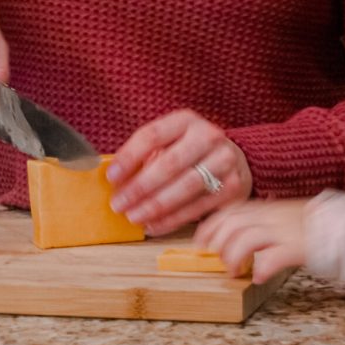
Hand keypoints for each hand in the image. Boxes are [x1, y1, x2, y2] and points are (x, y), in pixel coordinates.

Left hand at [106, 109, 252, 235]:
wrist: (233, 158)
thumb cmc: (189, 151)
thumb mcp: (169, 142)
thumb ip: (144, 155)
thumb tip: (113, 179)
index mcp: (186, 120)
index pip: (152, 135)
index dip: (129, 157)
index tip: (111, 177)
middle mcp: (209, 136)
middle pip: (170, 164)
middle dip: (140, 187)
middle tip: (118, 204)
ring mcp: (225, 161)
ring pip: (185, 188)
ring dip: (155, 206)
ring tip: (133, 216)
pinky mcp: (233, 187)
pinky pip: (197, 207)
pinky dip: (172, 219)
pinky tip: (154, 224)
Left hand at [194, 199, 307, 281]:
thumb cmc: (317, 225)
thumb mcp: (285, 215)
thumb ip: (265, 220)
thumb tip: (243, 231)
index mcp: (268, 208)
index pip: (230, 211)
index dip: (211, 226)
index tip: (200, 241)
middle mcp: (272, 216)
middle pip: (233, 224)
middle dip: (218, 243)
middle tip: (217, 260)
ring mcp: (283, 231)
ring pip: (245, 238)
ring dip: (234, 257)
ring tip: (234, 272)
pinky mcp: (297, 248)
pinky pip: (272, 257)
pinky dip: (261, 268)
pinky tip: (260, 277)